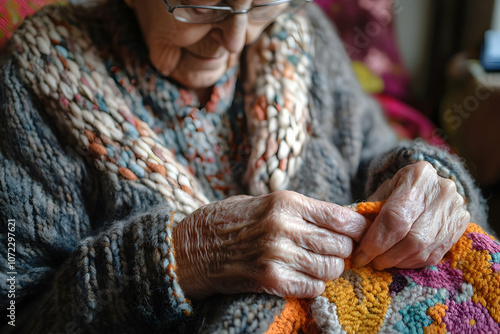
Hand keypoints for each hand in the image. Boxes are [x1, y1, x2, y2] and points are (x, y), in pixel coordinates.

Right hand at [173, 191, 369, 299]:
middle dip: (342, 252)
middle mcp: (284, 226)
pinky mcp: (269, 280)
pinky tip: (299, 278)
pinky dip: (311, 286)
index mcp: (286, 202)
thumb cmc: (230, 221)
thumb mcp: (265, 202)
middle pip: (341, 246)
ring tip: (312, 265)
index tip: (358, 235)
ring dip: (327, 271)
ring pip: (330, 269)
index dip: (357, 229)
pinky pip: (312, 288)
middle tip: (331, 252)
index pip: (342, 218)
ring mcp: (276, 254)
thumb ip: (301, 211)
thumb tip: (341, 221)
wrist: (191, 247)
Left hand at [352, 161, 469, 269]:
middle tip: (370, 262)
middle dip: (386, 255)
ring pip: (423, 249)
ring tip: (382, 262)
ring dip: (398, 262)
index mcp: (419, 176)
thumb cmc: (399, 189)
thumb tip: (355, 240)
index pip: (395, 218)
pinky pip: (434, 255)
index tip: (360, 255)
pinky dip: (412, 262)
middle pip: (411, 238)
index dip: (375, 241)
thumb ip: (371, 212)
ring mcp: (456, 209)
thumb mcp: (383, 192)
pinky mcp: (461, 226)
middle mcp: (442, 191)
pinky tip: (399, 261)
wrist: (430, 184)